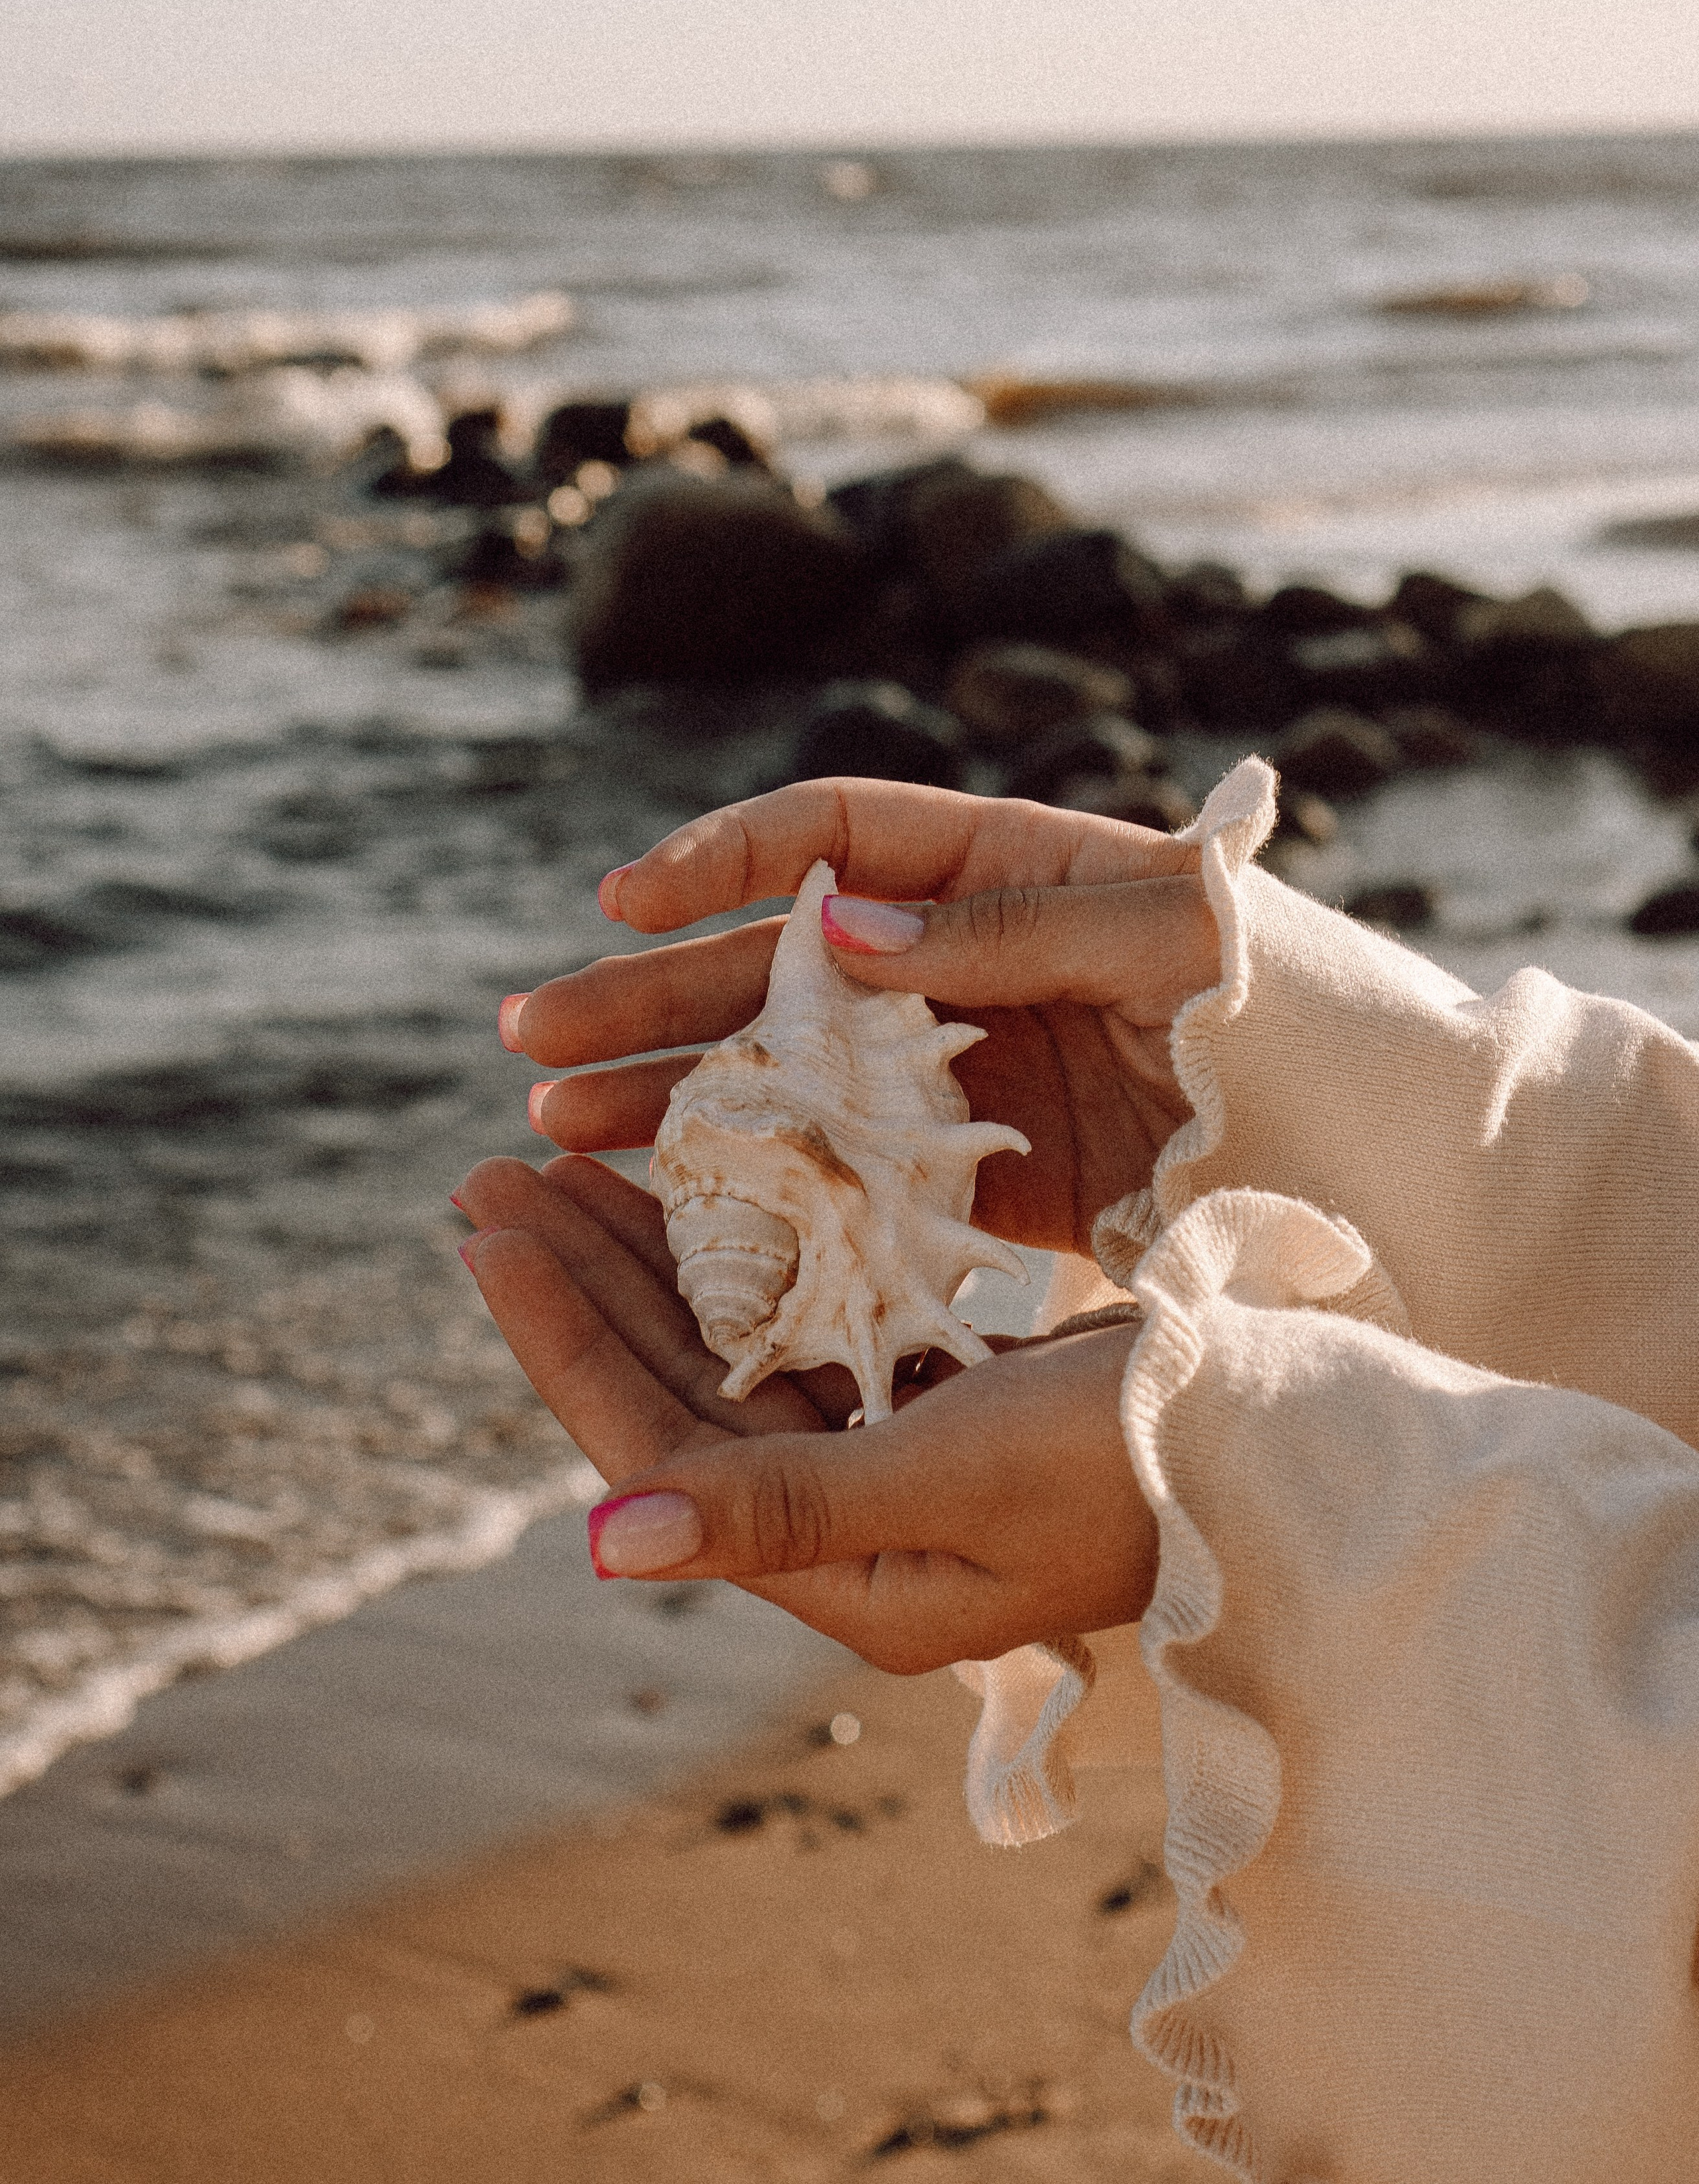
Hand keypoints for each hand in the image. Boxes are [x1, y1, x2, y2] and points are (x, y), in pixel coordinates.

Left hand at [454, 1150, 1155, 1670]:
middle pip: (677, 1394)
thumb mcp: (959, 1480)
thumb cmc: (1140, 1462)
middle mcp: (852, 1534)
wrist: (1295, 1444)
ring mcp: (896, 1471)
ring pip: (736, 1355)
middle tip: (492, 1179)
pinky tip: (709, 1194)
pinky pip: (810, 1332)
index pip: (656, 1447)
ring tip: (567, 1171)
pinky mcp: (942, 1412)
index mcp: (843, 1573)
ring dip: (654, 1265)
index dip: (564, 1340)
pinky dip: (753, 1262)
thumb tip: (605, 1543)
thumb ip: (785, 1506)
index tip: (486, 1230)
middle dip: (583, 1286)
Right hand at [505, 777, 1219, 1252]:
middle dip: (650, 995)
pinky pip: (844, 1166)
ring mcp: (956, 1065)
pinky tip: (667, 1205)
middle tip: (534, 1040)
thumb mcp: (1164, 939)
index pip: (833, 836)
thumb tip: (841, 924)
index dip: (723, 859)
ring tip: (558, 1129)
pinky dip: (761, 1182)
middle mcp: (957, 960)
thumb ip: (1009, 930)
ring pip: (786, 1071)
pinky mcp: (974, 1167)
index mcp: (1004, 867)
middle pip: (774, 964)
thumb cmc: (1286, 1005)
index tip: (625, 902)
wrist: (1373, 1141)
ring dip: (673, 1092)